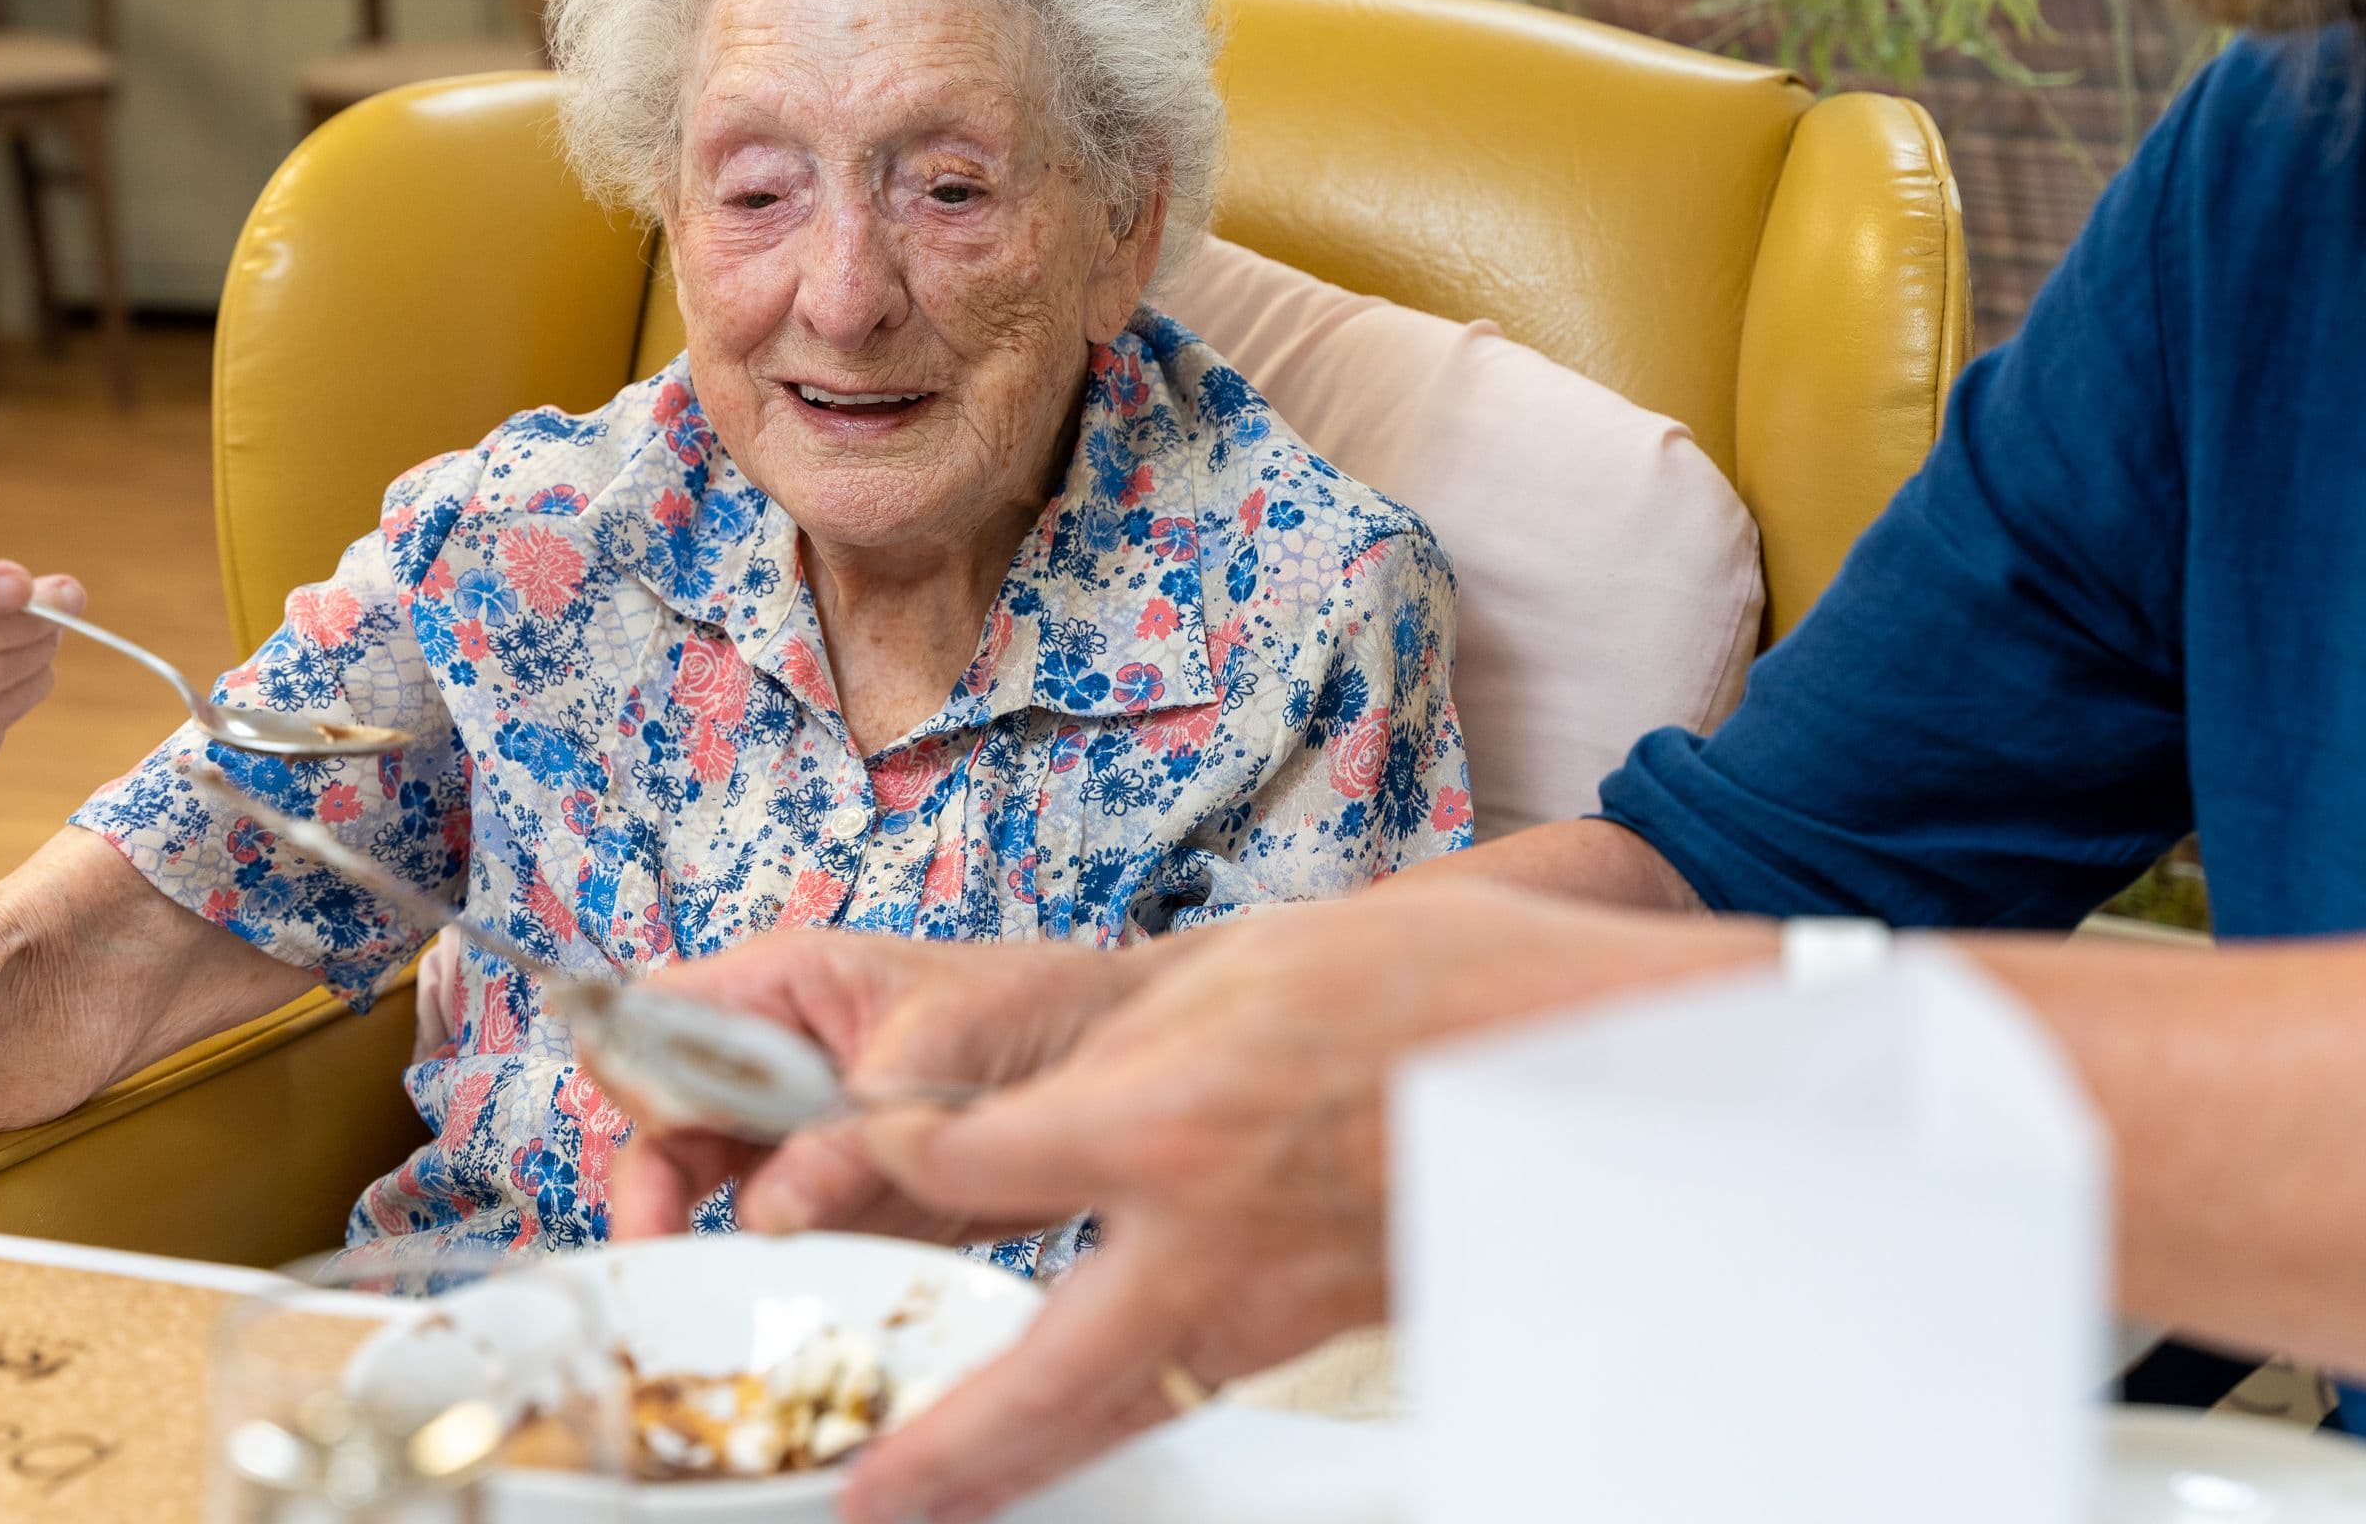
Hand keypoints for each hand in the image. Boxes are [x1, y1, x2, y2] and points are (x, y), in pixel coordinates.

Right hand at [604, 929, 1157, 1245]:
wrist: (1119, 1063)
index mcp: (781, 986)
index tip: (675, 1136)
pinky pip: (774, 1243)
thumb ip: (848, 1131)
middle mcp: (771, 1059)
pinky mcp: (834, 1198)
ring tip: (716, 1296)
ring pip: (701, 1191)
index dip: (647, 1072)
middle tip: (662, 1254)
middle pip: (660, 1116)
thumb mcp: (941, 1047)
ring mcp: (796, 1133)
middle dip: (653, 1188)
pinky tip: (783, 1305)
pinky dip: (770, 1278)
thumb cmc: (1034, 1005)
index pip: (659, 1016)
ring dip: (703, 1242)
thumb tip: (765, 1214)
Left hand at [832, 879, 1770, 1523]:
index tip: (836, 1165)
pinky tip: (1074, 1438)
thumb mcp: (1241, 963)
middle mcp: (1205, 1239)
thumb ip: (1112, 1035)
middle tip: (860, 1503)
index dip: (886, 1161)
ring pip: (1116, 1410)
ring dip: (1016, 1468)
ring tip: (928, 1505)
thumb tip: (1012, 1085)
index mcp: (1168, 1121)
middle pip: (1040, 1377)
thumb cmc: (1430, 985)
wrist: (1596, 1057)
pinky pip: (1187, 1392)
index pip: (971, 1163)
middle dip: (942, 1453)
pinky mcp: (1315, 1327)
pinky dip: (1112, 1430)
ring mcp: (1269, 1304)